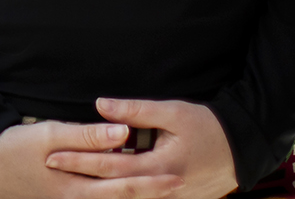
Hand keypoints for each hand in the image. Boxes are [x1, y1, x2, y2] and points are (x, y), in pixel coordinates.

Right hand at [0, 120, 179, 198]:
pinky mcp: (59, 196)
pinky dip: (111, 194)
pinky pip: (93, 197)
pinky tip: (119, 188)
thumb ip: (87, 136)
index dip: (151, 183)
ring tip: (159, 189)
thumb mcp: (50, 135)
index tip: (177, 176)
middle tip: (179, 185)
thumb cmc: (13, 146)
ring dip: (132, 194)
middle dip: (150, 192)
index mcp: (76, 189)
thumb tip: (122, 134)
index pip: (123, 189)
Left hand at [45, 100, 236, 198]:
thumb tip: (100, 105)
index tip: (53, 155)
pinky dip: (119, 195)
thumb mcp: (173, 112)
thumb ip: (136, 111)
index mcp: (160, 167)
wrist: (244, 150)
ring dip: (96, 192)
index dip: (79, 160)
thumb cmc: (209, 127)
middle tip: (51, 170)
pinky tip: (101, 191)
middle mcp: (162, 190)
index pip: (109, 165)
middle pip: (112, 187)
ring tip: (68, 184)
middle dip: (79, 179)